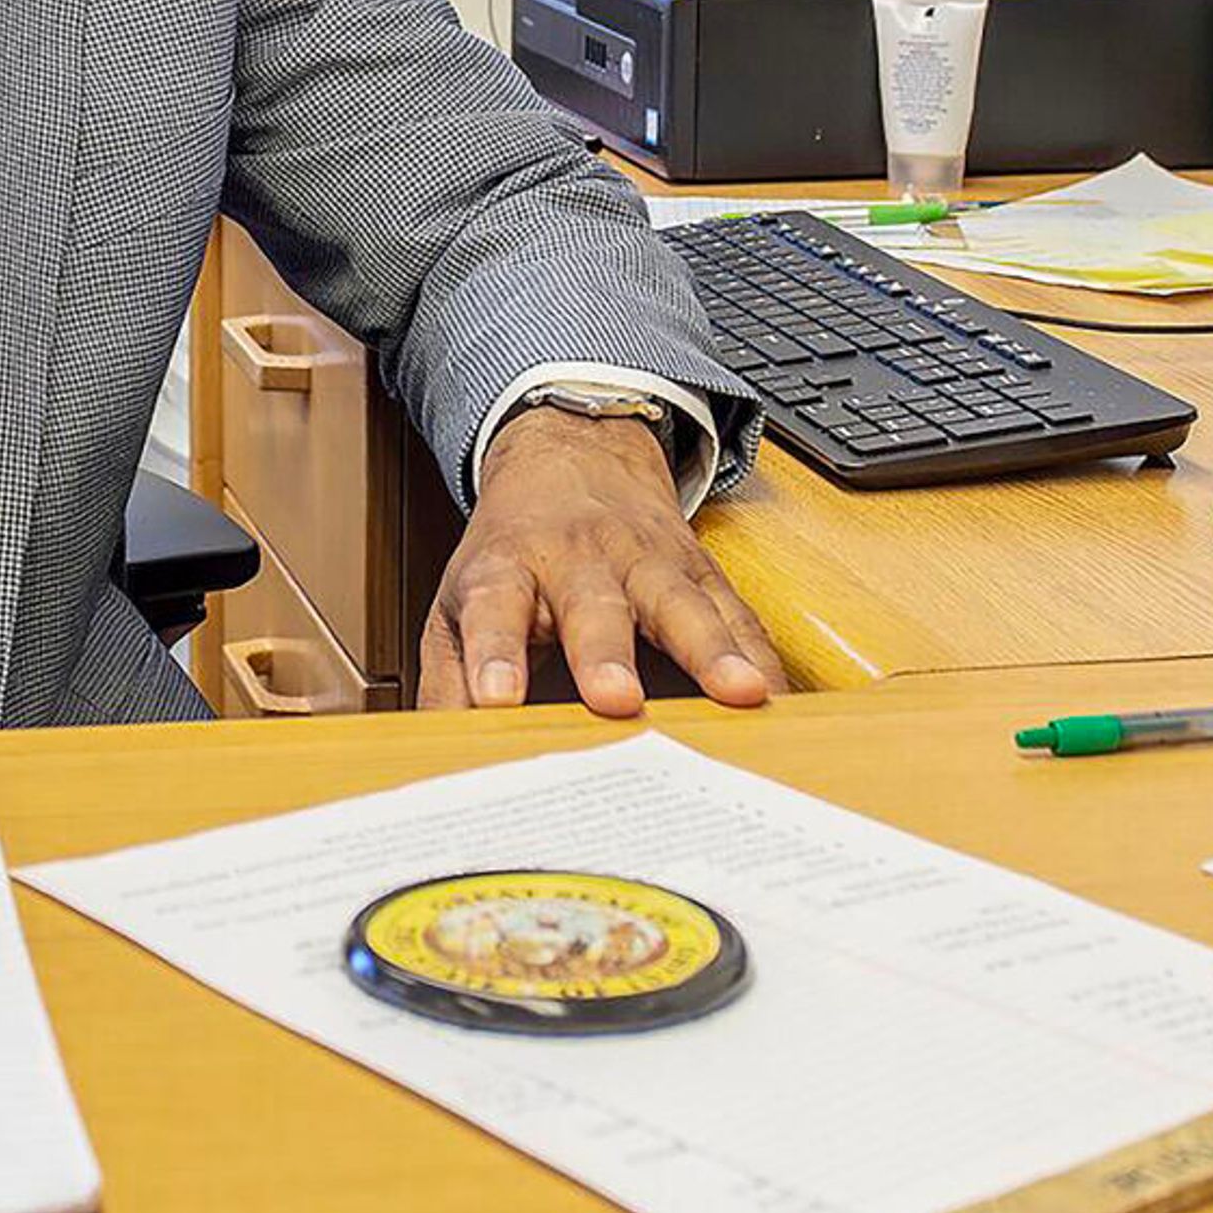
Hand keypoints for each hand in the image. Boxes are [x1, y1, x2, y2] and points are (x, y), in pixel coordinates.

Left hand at [417, 409, 785, 716]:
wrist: (571, 457)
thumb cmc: (512, 552)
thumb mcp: (457, 603)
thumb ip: (446, 680)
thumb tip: (434, 756)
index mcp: (508, 568)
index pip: (494, 609)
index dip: (493, 654)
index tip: (495, 697)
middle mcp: (578, 559)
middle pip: (593, 606)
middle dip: (605, 653)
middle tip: (614, 699)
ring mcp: (646, 562)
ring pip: (681, 604)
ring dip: (711, 649)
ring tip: (739, 693)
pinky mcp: (699, 573)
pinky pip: (736, 616)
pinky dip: (760, 655)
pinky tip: (778, 697)